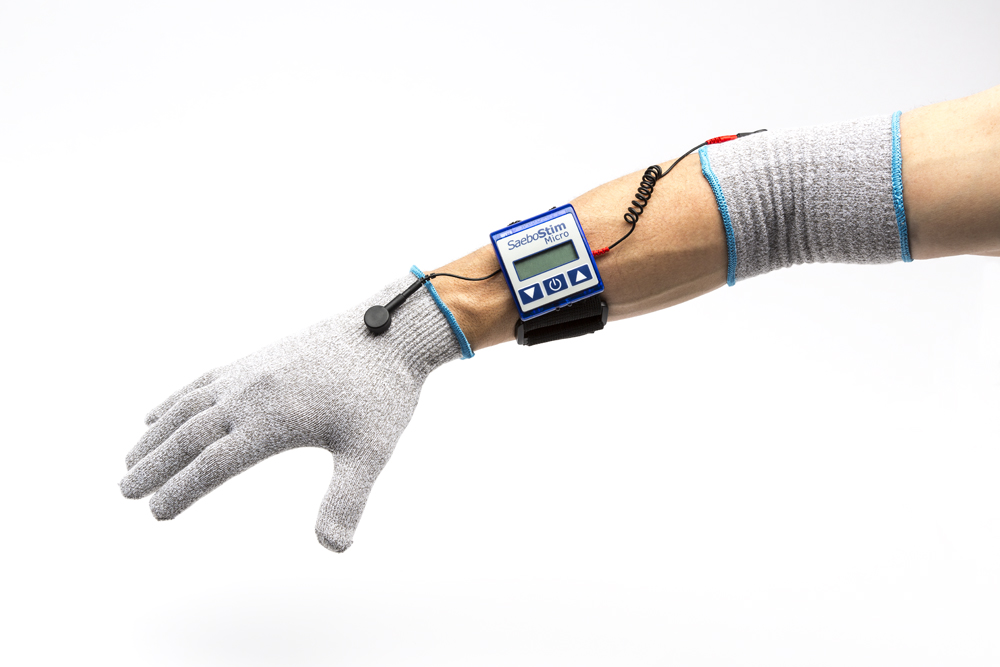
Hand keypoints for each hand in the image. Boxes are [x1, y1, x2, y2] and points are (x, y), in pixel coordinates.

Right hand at [120, 274, 463, 551]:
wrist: (390, 329)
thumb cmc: (382, 393)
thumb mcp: (370, 452)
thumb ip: (347, 499)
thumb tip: (335, 547)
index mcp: (273, 420)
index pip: (214, 465)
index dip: (182, 490)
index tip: (156, 513)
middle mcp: (250, 394)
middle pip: (190, 436)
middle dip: (155, 466)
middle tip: (124, 492)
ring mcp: (249, 372)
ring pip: (189, 406)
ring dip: (157, 434)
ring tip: (130, 458)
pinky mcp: (256, 358)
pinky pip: (202, 381)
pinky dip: (174, 400)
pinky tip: (157, 413)